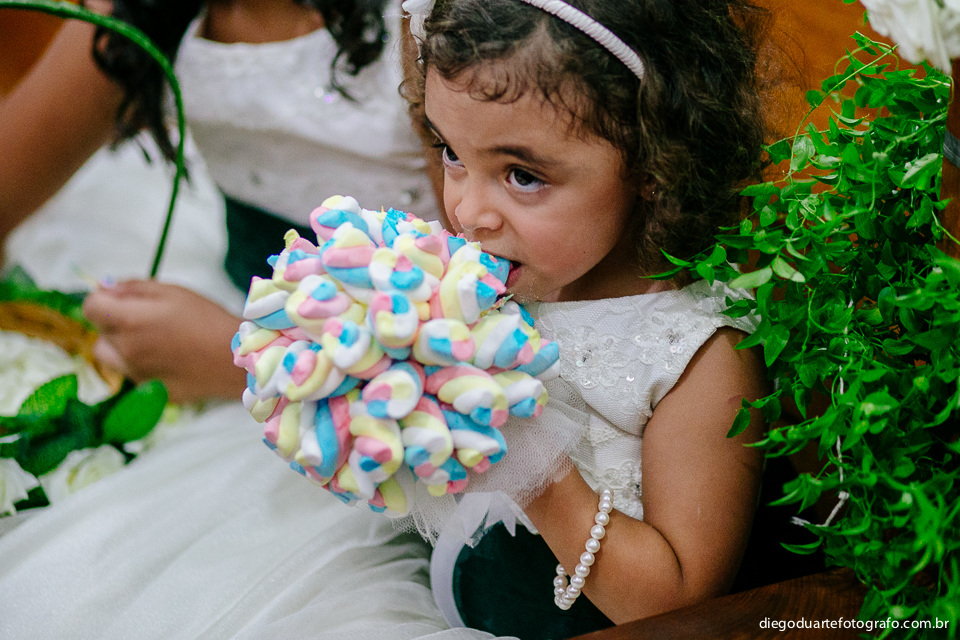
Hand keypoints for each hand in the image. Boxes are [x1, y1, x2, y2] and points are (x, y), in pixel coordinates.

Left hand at [83, 280, 246, 402]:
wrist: (237, 358)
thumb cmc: (207, 318)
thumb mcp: (173, 291)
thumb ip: (134, 287)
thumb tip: (106, 289)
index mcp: (129, 321)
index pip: (90, 308)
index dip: (102, 300)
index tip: (121, 300)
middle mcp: (125, 350)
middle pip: (98, 335)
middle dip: (113, 325)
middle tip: (143, 321)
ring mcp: (135, 375)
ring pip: (110, 359)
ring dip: (121, 348)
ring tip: (152, 342)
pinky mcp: (148, 391)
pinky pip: (132, 375)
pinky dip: (141, 366)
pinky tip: (167, 360)